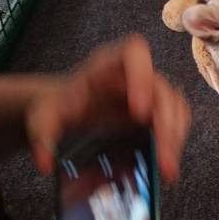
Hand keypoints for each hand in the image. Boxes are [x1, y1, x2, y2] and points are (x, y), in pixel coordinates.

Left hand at [26, 35, 190, 181]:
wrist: (66, 108)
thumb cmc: (59, 105)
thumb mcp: (44, 117)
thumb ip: (42, 136)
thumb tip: (46, 164)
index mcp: (106, 64)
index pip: (134, 52)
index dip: (142, 76)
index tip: (139, 111)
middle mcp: (133, 73)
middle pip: (161, 88)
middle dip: (165, 124)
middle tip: (162, 158)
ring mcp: (148, 88)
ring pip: (174, 104)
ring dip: (175, 136)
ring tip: (167, 167)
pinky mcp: (156, 107)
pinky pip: (176, 117)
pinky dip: (176, 139)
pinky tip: (167, 161)